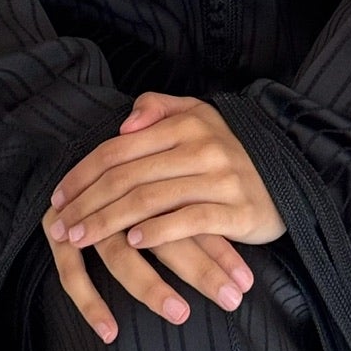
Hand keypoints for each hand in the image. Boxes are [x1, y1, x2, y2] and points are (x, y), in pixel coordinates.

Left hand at [41, 90, 286, 343]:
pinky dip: (157, 232)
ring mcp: (220, 177)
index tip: (59, 197)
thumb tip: (124, 122)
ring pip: (151, 199)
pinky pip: (189, 220)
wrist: (291, 178)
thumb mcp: (199, 116)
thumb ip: (158, 108)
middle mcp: (201, 146)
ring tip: (82, 239)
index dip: (83, 173)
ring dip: (109, 221)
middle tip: (60, 227)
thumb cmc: (232, 151)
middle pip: (128, 176)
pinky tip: (133, 242)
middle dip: (88, 203)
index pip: (120, 148)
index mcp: (186, 123)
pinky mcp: (237, 210)